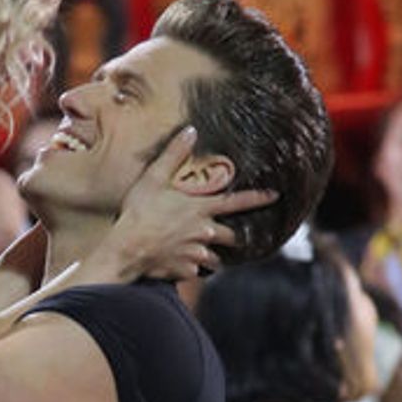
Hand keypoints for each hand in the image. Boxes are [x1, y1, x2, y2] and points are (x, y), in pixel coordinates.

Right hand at [100, 126, 274, 281]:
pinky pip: (194, 271)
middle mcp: (205, 232)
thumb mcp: (154, 176)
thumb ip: (174, 153)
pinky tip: (179, 262)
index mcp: (201, 208)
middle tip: (225, 235)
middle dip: (230, 236)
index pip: (238, 202)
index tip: (275, 196)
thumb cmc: (140, 211)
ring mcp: (196, 253)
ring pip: (215, 258)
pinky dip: (190, 267)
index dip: (259, 198)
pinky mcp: (185, 270)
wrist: (127, 247)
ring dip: (210, 255)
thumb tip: (190, 131)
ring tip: (199, 251)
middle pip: (231, 237)